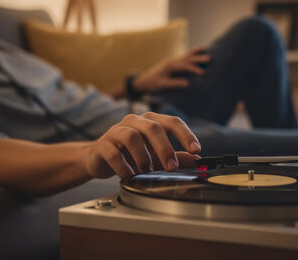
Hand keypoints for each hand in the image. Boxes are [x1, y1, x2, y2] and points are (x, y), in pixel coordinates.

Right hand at [86, 112, 200, 178]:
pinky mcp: (103, 144)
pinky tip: (129, 175)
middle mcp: (134, 121)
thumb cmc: (131, 154)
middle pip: (153, 127)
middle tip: (171, 167)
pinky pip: (114, 153)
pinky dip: (124, 167)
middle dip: (165, 148)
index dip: (185, 134)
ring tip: (145, 171)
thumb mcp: (157, 156)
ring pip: (133, 137)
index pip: (172, 122)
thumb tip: (197, 160)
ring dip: (143, 157)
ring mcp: (117, 130)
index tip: (196, 149)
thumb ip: (177, 157)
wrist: (100, 157)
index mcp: (150, 121)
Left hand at [133, 46, 210, 93]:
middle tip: (210, 58)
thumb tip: (188, 84)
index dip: (194, 69)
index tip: (203, 73)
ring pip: (185, 56)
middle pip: (187, 59)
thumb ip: (174, 84)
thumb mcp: (162, 85)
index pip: (185, 66)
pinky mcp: (172, 64)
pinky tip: (195, 53)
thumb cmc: (151, 85)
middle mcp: (172, 62)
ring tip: (204, 49)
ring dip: (195, 53)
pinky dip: (190, 55)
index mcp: (170, 66)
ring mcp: (172, 61)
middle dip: (198, 58)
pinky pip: (183, 58)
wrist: (142, 82)